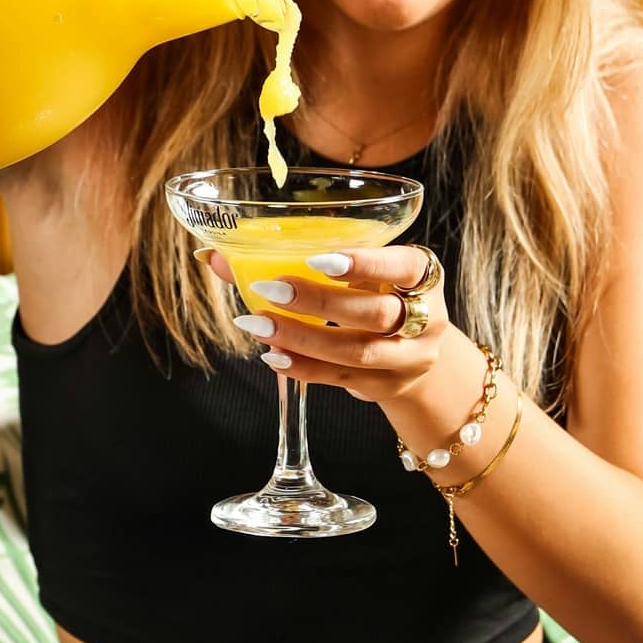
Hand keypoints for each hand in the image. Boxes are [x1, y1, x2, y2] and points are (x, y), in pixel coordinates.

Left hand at [206, 244, 448, 405]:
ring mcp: (409, 358)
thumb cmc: (376, 294)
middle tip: (270, 289)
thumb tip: (216, 256)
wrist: (418, 353)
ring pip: (357, 351)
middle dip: (320, 302)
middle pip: (377, 313)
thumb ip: (301, 257)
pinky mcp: (386, 386)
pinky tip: (274, 355)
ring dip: (303, 338)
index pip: (403, 266)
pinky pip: (343, 379)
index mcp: (423, 275)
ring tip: (258, 325)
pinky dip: (305, 367)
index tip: (318, 259)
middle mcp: (426, 318)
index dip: (365, 264)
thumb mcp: (358, 271)